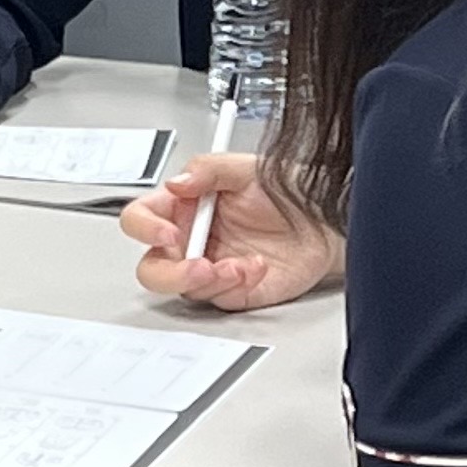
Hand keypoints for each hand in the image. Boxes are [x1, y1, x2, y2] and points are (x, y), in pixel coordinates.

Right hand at [121, 153, 340, 309]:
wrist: (326, 220)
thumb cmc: (286, 190)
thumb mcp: (245, 167)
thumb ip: (208, 169)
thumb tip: (176, 183)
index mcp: (182, 207)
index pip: (141, 219)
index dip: (145, 229)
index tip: (167, 234)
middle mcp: (191, 240)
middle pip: (152, 268)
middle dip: (170, 274)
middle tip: (197, 266)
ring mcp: (210, 268)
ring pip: (184, 290)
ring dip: (209, 281)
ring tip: (237, 265)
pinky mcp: (234, 290)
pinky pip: (220, 300)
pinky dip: (237, 286)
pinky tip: (256, 267)